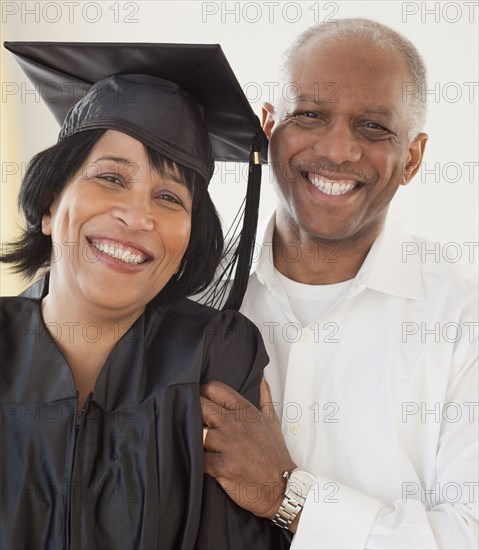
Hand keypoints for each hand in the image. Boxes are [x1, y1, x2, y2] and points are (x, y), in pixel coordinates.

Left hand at [200, 378, 295, 518]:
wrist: (282, 487)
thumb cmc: (275, 455)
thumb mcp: (273, 422)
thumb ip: (265, 398)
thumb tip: (262, 380)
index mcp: (246, 412)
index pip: (215, 389)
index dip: (204, 392)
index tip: (202, 400)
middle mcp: (235, 424)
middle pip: (200, 406)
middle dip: (195, 412)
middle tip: (197, 422)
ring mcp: (227, 445)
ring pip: (197, 432)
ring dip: (197, 439)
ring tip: (202, 444)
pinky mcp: (221, 467)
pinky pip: (199, 458)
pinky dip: (199, 460)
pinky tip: (206, 461)